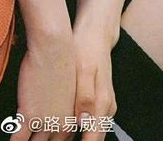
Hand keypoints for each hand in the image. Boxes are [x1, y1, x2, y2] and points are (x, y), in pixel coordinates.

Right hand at [11, 30, 76, 140]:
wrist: (55, 48)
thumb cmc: (62, 60)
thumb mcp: (69, 87)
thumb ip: (64, 104)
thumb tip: (54, 108)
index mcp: (72, 118)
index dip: (53, 140)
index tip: (45, 139)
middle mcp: (60, 124)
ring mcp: (45, 122)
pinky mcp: (30, 116)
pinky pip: (18, 140)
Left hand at [72, 21, 117, 140]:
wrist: (95, 32)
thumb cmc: (87, 48)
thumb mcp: (84, 69)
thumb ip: (85, 96)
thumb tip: (83, 122)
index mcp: (102, 103)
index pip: (93, 139)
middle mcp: (106, 108)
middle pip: (93, 138)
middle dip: (73, 140)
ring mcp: (104, 104)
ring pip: (92, 131)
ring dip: (76, 137)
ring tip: (56, 138)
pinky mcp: (99, 99)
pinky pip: (91, 121)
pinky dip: (78, 127)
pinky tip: (64, 125)